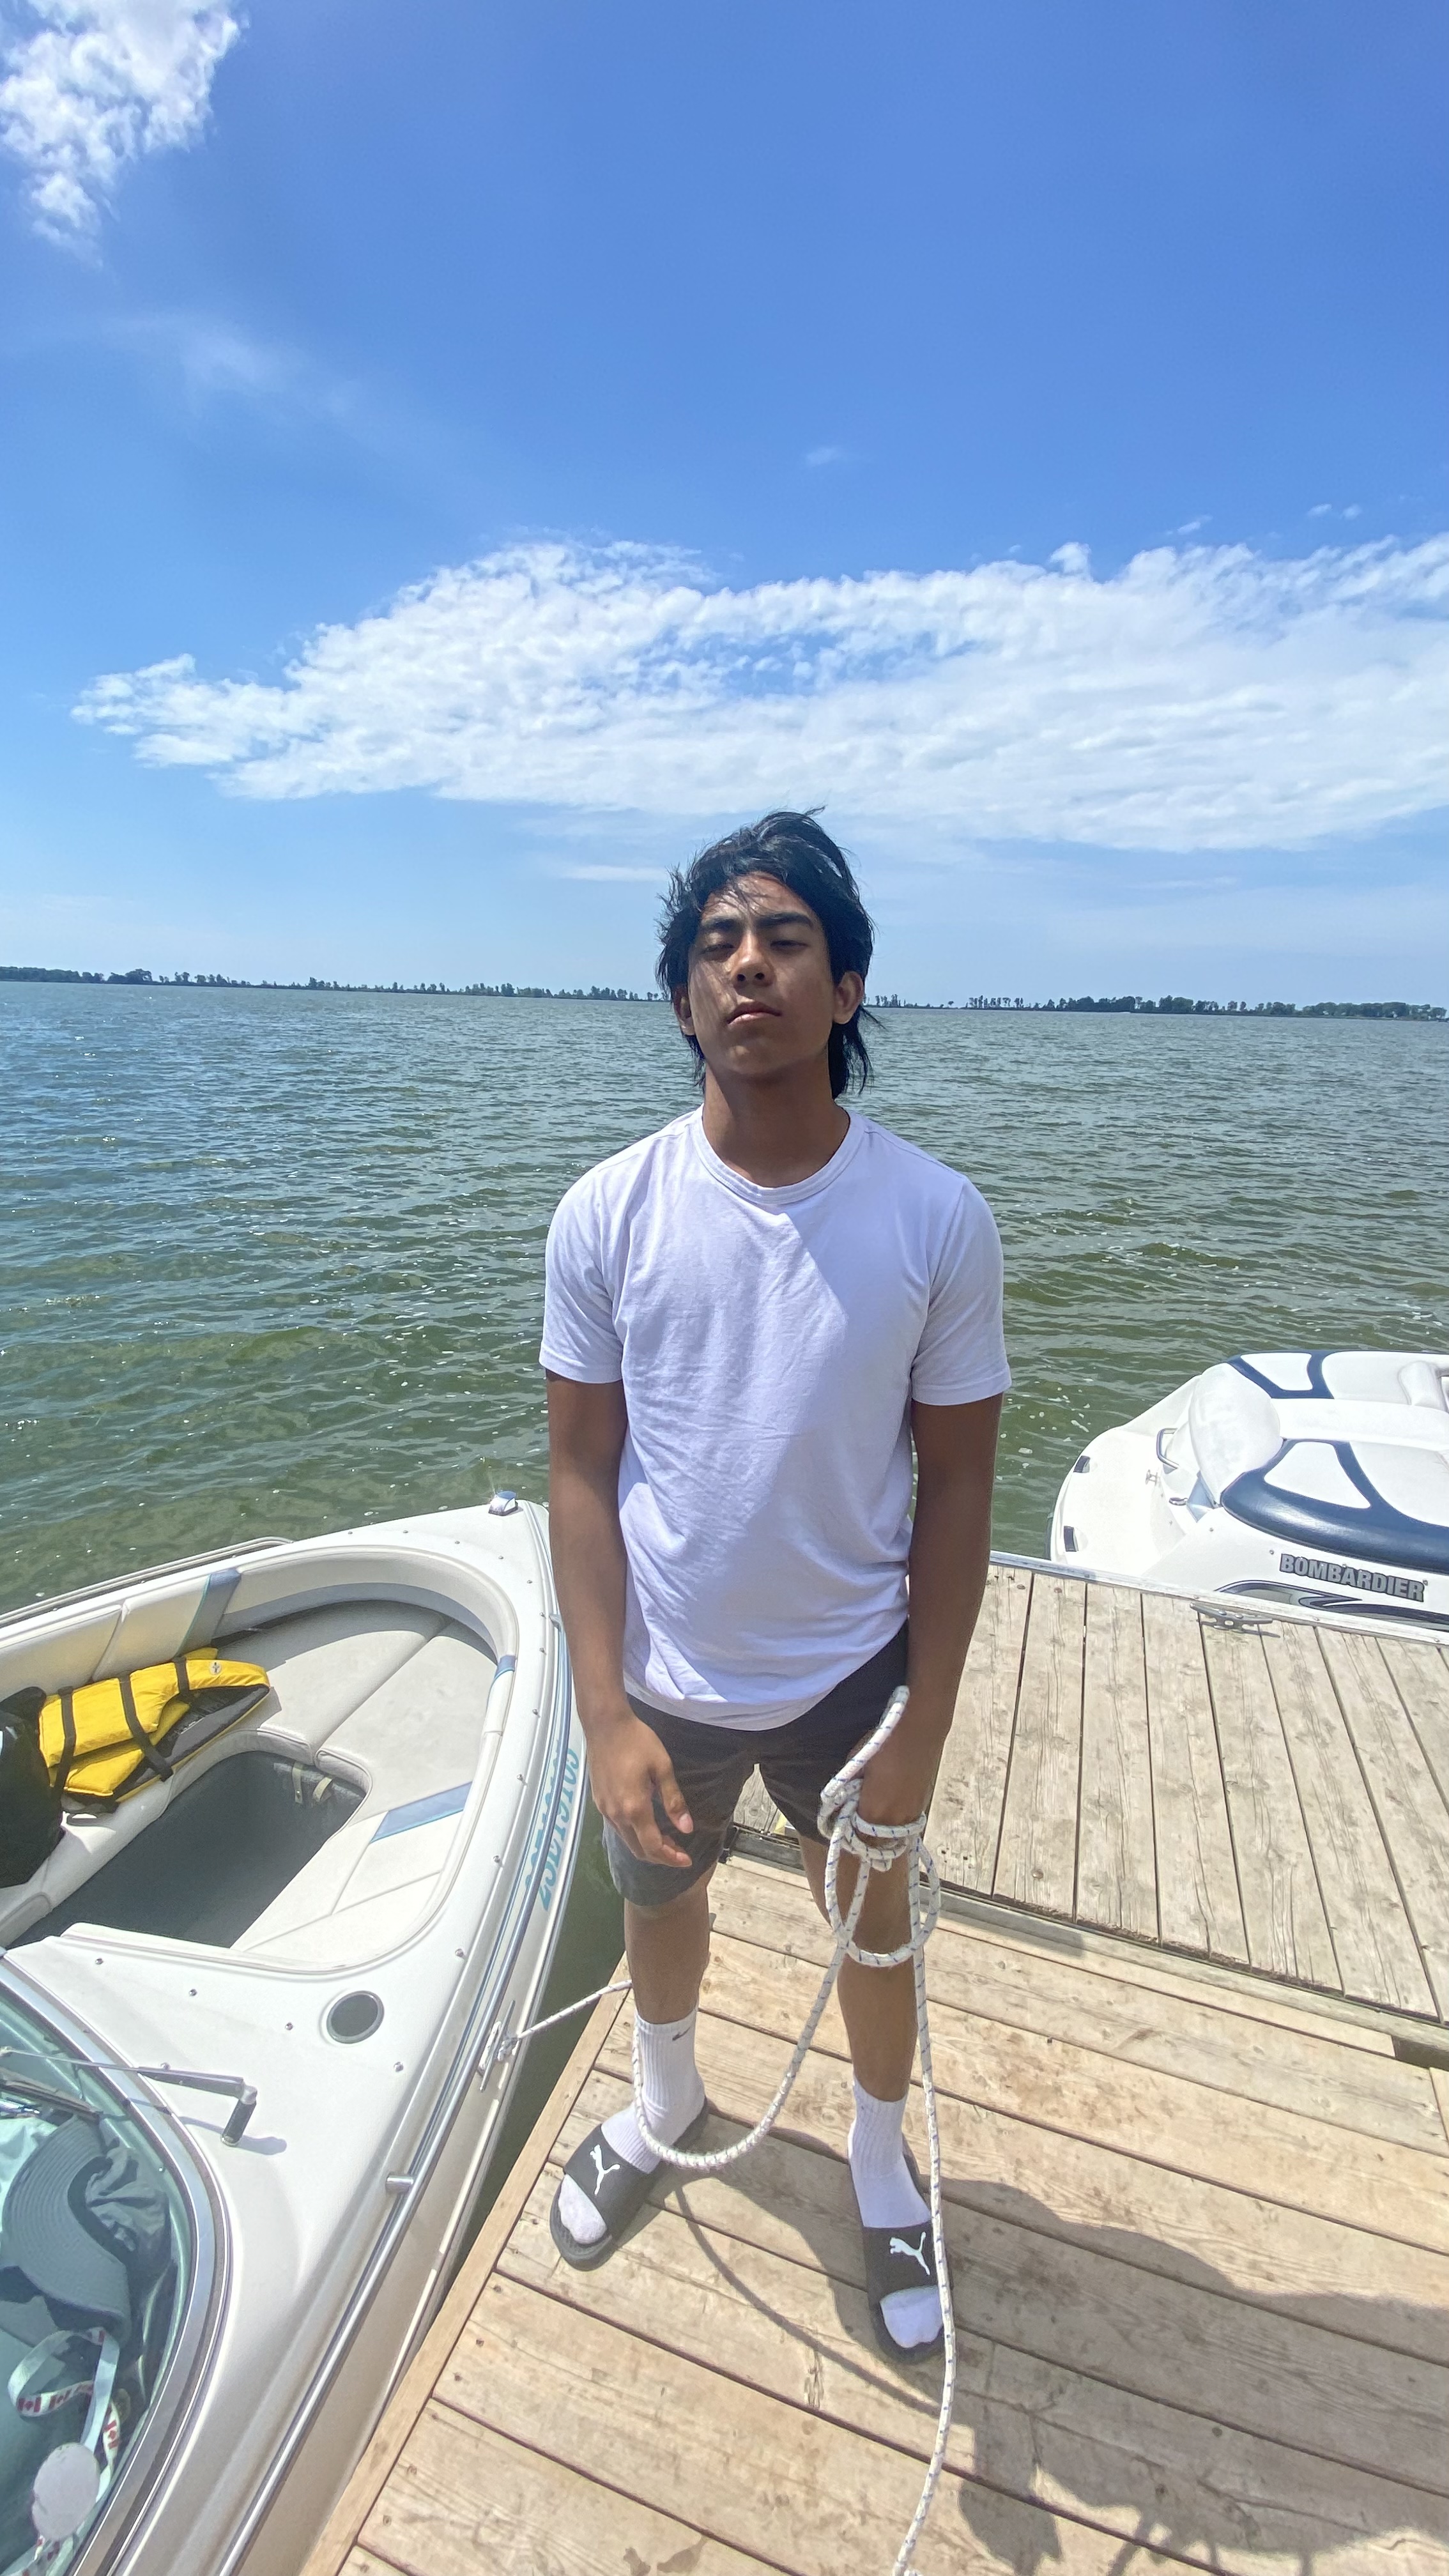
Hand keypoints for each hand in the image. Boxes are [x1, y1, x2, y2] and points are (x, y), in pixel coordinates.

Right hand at [584, 1704, 694, 1867]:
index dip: (671, 1857)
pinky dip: (634, 1835)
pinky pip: (618, 1828)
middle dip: (660, 1856)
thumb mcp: (662, 1767)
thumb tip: (686, 1829)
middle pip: (638, 1849)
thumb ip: (673, 1800)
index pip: (653, 1846)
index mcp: (634, 1808)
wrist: (604, 1725)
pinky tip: (645, 1825)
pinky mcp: (599, 1802)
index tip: (687, 1860)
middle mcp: (616, 1814)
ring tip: (665, 1841)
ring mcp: (605, 1809)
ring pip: (626, 1840)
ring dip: (646, 1846)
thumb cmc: (637, 1741)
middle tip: (679, 1853)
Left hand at [854, 1703, 948, 1828]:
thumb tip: (846, 1797)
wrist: (919, 1732)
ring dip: (883, 1835)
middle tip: (857, 1827)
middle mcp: (894, 1819)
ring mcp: (911, 1814)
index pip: (858, 1839)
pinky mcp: (922, 1805)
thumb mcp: (856, 1764)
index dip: (850, 1837)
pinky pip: (906, 1825)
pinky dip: (897, 1824)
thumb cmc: (882, 1745)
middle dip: (866, 1840)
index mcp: (874, 1811)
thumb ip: (849, 1787)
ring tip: (874, 1822)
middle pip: (877, 1844)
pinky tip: (891, 1812)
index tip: (844, 1829)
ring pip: (894, 1838)